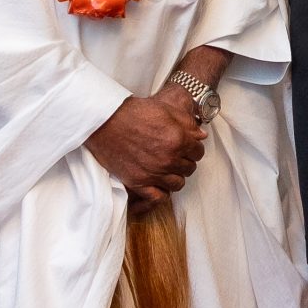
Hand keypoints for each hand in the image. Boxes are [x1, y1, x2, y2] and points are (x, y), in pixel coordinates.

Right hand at [87, 95, 204, 198]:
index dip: (194, 148)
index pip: (198, 152)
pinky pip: (158, 197)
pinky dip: (162, 193)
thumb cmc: (134, 112)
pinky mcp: (138, 183)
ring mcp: (153, 173)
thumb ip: (187, 123)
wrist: (105, 122)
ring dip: (176, 176)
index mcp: (178, 140)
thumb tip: (201, 135)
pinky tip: (160, 184)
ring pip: (177, 184)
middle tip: (178, 156)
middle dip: (186, 161)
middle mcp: (168, 159)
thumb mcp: (165, 110)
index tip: (188, 147)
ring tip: (169, 169)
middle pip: (189, 168)